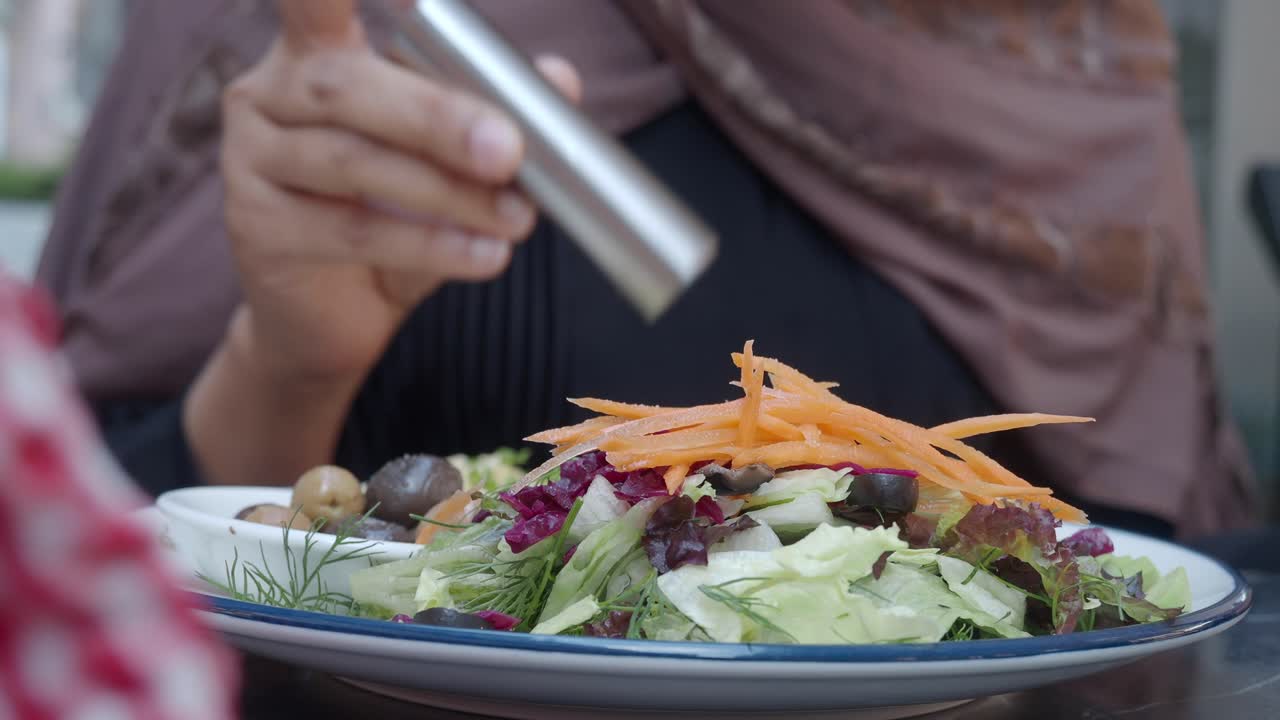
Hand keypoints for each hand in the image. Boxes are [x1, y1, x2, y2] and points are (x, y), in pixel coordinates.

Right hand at [220, 0, 579, 383]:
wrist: (338, 314)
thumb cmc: (391, 216)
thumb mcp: (448, 161)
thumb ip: (493, 111)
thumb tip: (560, 77)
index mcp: (316, 52)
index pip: (314, 1)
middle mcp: (269, 92)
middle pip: (346, 88)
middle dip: (437, 118)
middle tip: (510, 152)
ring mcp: (251, 158)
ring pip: (354, 164)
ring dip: (447, 193)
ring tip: (516, 219)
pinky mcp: (255, 225)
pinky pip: (350, 231)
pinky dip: (428, 244)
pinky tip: (482, 255)